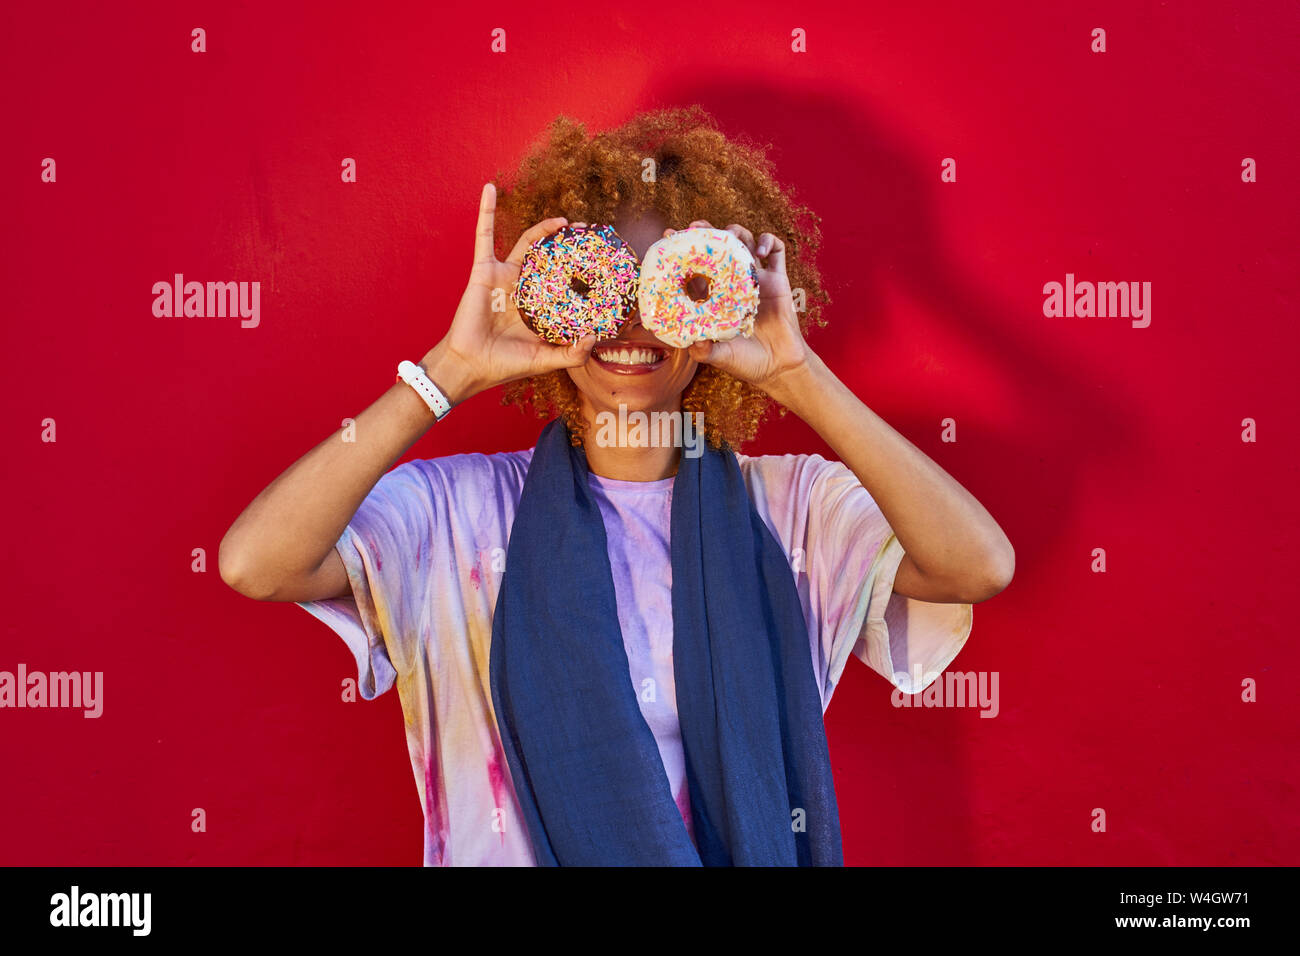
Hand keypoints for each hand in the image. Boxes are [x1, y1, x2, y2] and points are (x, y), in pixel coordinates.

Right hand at [421, 184, 596, 403]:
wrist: (470, 365)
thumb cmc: (505, 365)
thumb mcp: (546, 360)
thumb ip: (573, 353)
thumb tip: (596, 336)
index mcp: (538, 305)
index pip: (564, 282)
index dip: (582, 272)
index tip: (602, 262)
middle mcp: (523, 288)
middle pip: (550, 257)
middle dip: (569, 246)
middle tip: (589, 234)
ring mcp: (504, 276)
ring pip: (526, 243)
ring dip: (544, 228)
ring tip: (565, 220)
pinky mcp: (484, 270)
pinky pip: (484, 235)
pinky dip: (486, 211)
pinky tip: (490, 189)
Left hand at [668, 220, 814, 397]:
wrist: (780, 368)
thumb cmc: (746, 363)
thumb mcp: (721, 357)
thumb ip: (705, 351)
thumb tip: (691, 342)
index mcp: (715, 297)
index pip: (695, 267)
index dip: (683, 251)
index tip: (669, 237)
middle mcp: (733, 283)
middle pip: (719, 247)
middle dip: (707, 232)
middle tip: (695, 227)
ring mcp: (756, 279)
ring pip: (745, 242)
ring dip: (737, 232)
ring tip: (730, 235)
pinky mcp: (778, 280)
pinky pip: (777, 251)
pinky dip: (769, 241)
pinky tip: (760, 251)